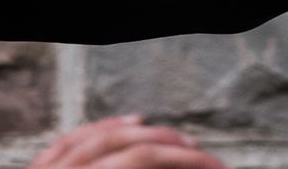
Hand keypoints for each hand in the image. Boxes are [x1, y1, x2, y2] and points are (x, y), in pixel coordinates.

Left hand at [28, 115, 228, 168]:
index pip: (140, 162)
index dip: (184, 162)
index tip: (215, 168)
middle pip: (126, 146)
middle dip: (173, 148)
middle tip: (207, 159)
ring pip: (100, 135)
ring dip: (144, 134)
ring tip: (178, 140)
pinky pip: (72, 140)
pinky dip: (103, 128)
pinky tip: (129, 124)